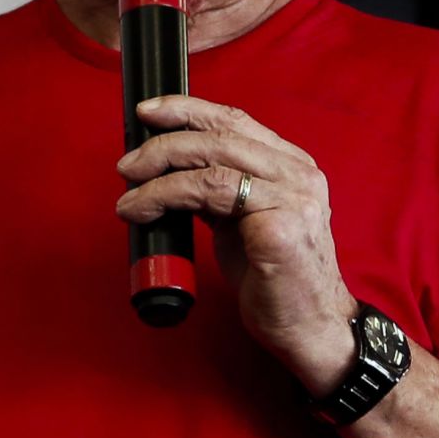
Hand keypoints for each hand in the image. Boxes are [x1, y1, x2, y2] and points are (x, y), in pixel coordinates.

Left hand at [115, 96, 355, 391]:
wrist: (311, 328)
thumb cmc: (277, 280)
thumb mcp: (244, 223)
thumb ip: (219, 192)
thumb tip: (171, 172)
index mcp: (293, 167)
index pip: (235, 121)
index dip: (188, 110)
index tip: (150, 112)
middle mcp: (298, 174)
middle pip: (220, 136)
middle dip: (164, 144)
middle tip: (128, 165)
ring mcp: (293, 198)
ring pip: (212, 164)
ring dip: (158, 176)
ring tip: (130, 197)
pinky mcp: (278, 226)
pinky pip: (210, 196)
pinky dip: (168, 198)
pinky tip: (146, 212)